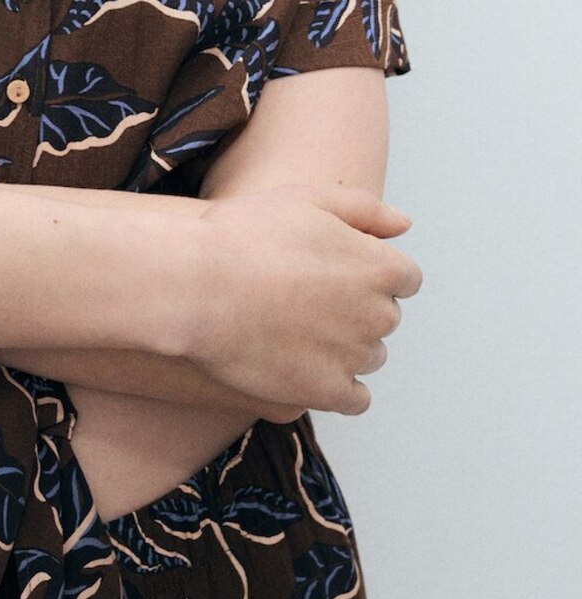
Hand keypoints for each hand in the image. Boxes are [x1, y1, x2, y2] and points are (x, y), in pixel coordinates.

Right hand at [137, 182, 421, 415]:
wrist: (195, 285)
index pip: (404, 278)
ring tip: (292, 327)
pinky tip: (305, 367)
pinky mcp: (327, 391)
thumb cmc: (244, 236)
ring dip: (344, 345)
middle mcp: (378, 314)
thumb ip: (366, 210)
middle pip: (384, 316)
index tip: (331, 270)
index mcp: (380, 266)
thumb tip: (403, 226)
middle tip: (302, 295)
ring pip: (368, 356)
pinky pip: (355, 398)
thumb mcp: (308, 199)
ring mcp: (354, 356)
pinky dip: (338, 386)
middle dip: (355, 307)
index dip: (368, 270)